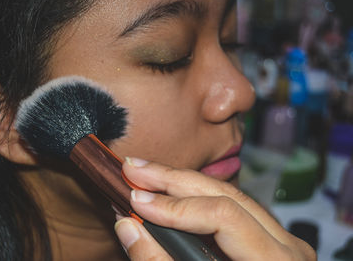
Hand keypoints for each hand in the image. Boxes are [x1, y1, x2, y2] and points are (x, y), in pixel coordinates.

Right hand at [114, 157, 315, 260]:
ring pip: (227, 193)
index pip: (223, 216)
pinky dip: (195, 195)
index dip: (175, 208)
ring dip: (181, 182)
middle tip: (134, 169)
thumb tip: (128, 226)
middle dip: (173, 180)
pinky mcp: (268, 237)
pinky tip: (170, 189)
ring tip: (145, 173)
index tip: (136, 200)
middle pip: (225, 194)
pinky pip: (229, 205)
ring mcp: (279, 239)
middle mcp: (285, 246)